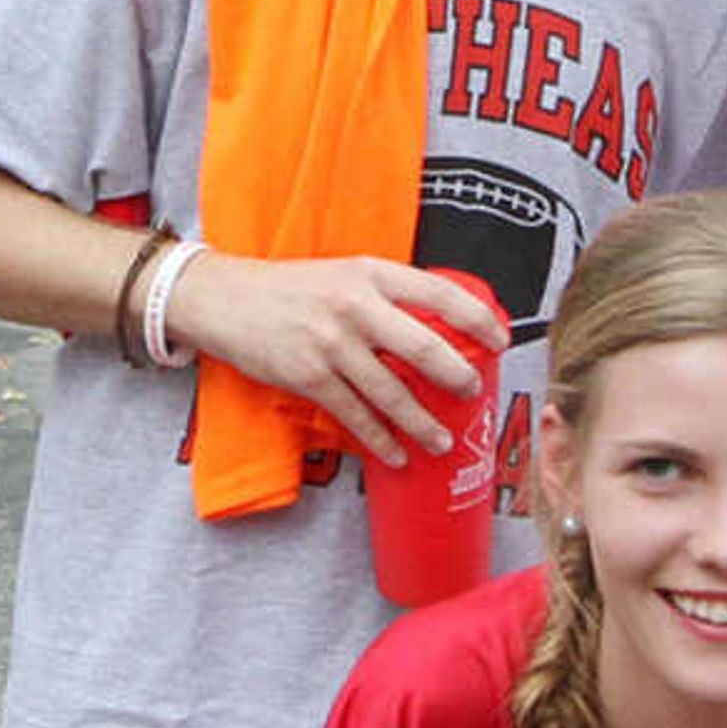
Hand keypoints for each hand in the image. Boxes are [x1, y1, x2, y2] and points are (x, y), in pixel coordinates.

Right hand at [162, 252, 504, 462]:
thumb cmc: (292, 288)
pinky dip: (380, 440)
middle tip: (473, 393)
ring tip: (442, 442)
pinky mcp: (310, 376)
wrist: (226, 299)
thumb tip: (437, 327)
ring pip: (392, 392)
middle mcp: (356, 306)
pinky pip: (356, 415)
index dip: (478, 319)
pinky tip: (397, 454)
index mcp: (371, 273)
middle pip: (425, 348)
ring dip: (422, 423)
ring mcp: (332, 343)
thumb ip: (386, 294)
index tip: (500, 341)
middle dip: (458, 378)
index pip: (441, 293)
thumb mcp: (344, 274)